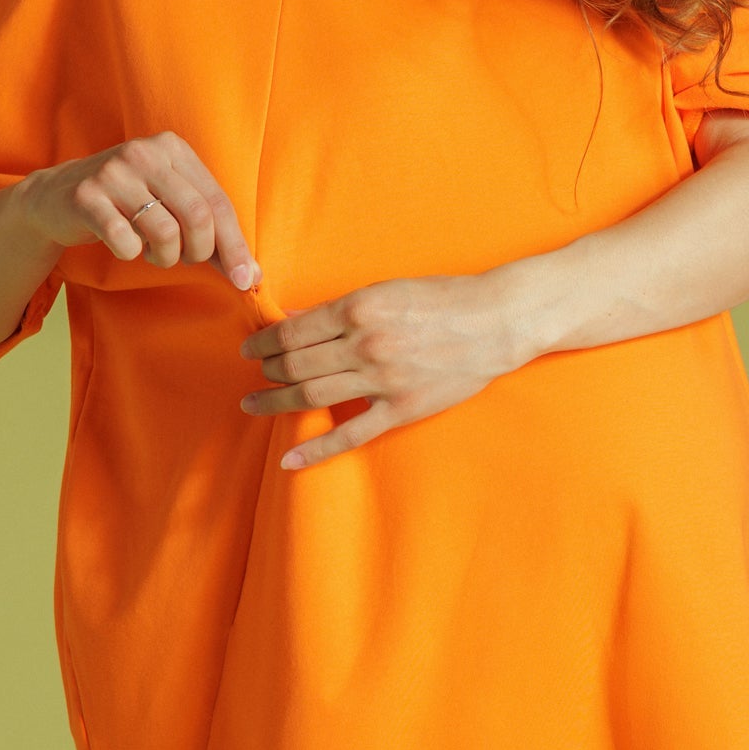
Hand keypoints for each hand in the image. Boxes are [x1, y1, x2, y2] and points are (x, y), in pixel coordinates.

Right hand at [15, 132, 260, 290]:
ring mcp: (113, 172)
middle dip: (199, 252)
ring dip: (164, 257)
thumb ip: (209, 232)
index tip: (245, 281)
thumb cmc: (125, 204)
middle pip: (198, 216)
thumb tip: (250, 275)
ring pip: (165, 232)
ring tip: (152, 252)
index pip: (218, 202)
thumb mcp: (169, 203)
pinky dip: (131, 253)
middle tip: (184, 259)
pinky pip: (124, 240)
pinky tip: (124, 245)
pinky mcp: (85, 195)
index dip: (235, 246)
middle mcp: (145, 152)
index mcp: (173, 148)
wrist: (55, 197)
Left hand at [237, 273, 518, 469]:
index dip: (264, 341)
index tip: (251, 346)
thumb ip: (341, 309)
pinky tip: (290, 459)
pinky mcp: (401, 408)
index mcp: (359, 308)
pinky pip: (350, 434)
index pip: (294, 331)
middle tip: (255, 372)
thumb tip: (295, 321)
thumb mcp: (387, 290)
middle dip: (267, 370)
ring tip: (255, 403)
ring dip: (276, 401)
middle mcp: (365, 344)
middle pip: (296, 364)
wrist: (496, 320)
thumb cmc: (443, 298)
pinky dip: (316, 449)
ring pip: (312, 396)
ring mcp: (382, 379)